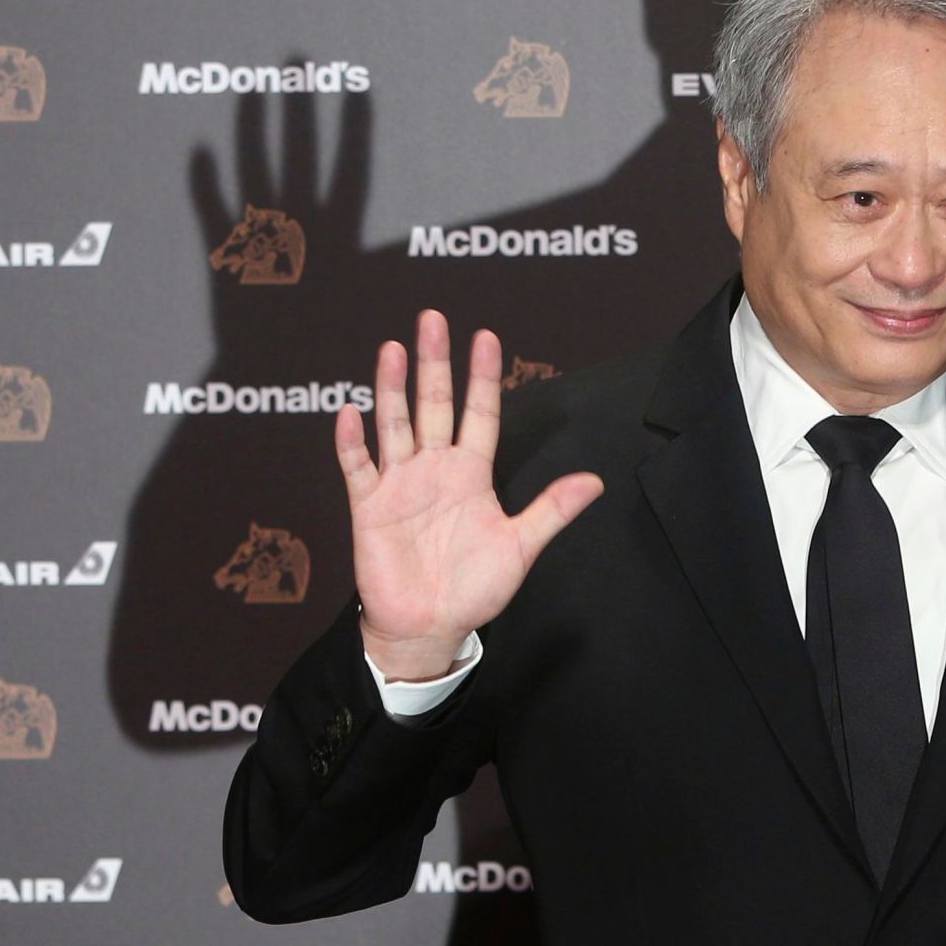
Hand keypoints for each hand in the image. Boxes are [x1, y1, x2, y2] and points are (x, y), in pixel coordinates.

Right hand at [339, 308, 601, 677]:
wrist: (430, 626)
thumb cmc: (474, 588)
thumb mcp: (520, 546)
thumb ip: (551, 510)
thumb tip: (595, 481)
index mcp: (472, 474)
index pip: (480, 414)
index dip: (483, 378)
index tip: (486, 337)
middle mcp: (435, 469)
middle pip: (434, 406)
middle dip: (434, 364)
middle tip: (433, 318)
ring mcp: (399, 484)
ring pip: (395, 424)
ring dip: (393, 388)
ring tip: (394, 348)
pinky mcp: (369, 506)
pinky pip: (358, 467)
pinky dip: (352, 442)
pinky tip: (350, 412)